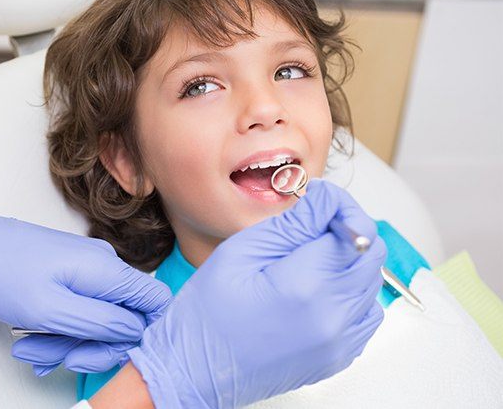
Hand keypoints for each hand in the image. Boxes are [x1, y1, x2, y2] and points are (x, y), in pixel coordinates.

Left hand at [0, 199, 171, 374]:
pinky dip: (61, 329)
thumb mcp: (51, 310)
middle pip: (123, 318)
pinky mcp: (74, 274)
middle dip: (92, 345)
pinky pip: (80, 309)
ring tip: (32, 349)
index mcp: (107, 270)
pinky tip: (35, 340)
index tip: (113, 350)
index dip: (144, 331)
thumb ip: (100, 323)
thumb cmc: (1, 272)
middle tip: (61, 359)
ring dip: (68, 342)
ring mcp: (89, 270)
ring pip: (97, 318)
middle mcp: (104, 267)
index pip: (156, 299)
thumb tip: (136, 330)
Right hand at [126, 179, 386, 407]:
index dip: (340, 208)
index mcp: (305, 286)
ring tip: (309, 260)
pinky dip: (350, 292)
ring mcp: (339, 342)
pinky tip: (318, 288)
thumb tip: (327, 199)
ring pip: (372, 281)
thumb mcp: (242, 250)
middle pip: (372, 254)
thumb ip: (293, 223)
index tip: (320, 204)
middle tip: (311, 228)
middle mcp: (332, 318)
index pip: (356, 230)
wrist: (195, 369)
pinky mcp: (338, 356)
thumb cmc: (208, 313)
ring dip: (349, 260)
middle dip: (347, 230)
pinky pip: (366, 312)